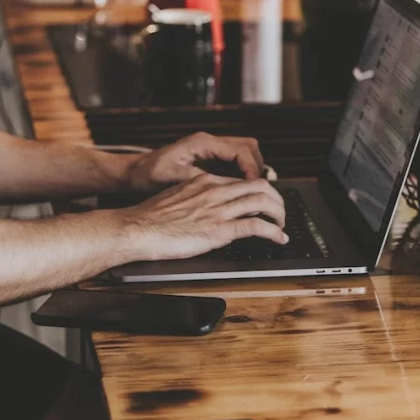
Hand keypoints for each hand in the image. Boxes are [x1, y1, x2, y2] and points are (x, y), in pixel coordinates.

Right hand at [117, 173, 287, 261]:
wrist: (137, 228)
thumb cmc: (149, 218)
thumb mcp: (176, 198)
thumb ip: (195, 199)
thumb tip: (206, 208)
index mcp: (204, 182)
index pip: (241, 181)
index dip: (259, 191)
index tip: (264, 201)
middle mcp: (215, 191)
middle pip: (260, 186)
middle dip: (276, 198)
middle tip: (280, 212)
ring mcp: (219, 210)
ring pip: (263, 202)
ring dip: (279, 214)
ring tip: (282, 225)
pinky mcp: (220, 230)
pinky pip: (257, 227)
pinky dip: (274, 232)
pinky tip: (279, 239)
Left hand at [125, 132, 264, 193]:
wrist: (133, 174)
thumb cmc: (147, 175)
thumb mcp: (171, 179)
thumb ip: (198, 180)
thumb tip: (222, 187)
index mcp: (202, 143)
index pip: (240, 150)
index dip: (252, 169)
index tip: (256, 187)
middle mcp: (209, 142)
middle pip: (249, 147)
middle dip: (258, 168)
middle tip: (260, 190)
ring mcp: (210, 149)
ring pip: (244, 153)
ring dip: (252, 170)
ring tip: (254, 192)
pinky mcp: (208, 158)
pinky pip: (234, 162)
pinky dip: (242, 174)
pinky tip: (241, 192)